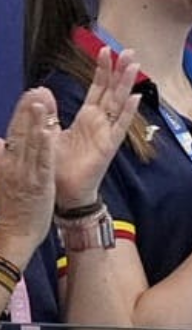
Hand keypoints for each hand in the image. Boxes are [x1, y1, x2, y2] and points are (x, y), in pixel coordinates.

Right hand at [0, 89, 58, 262]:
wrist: (8, 238)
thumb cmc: (8, 211)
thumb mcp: (3, 181)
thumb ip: (4, 159)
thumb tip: (2, 143)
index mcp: (5, 163)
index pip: (15, 133)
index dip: (23, 114)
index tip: (31, 96)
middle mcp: (12, 165)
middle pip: (20, 132)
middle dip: (28, 110)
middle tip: (36, 90)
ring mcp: (24, 174)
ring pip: (31, 142)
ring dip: (37, 120)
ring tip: (42, 100)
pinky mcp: (37, 185)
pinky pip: (42, 161)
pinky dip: (44, 144)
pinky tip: (49, 130)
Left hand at [56, 46, 141, 208]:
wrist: (66, 193)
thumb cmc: (60, 166)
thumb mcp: (48, 133)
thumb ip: (48, 113)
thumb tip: (41, 90)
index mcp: (87, 118)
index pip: (97, 88)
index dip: (102, 70)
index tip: (105, 49)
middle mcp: (100, 122)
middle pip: (112, 91)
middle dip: (119, 70)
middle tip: (128, 50)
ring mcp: (107, 133)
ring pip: (119, 103)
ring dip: (126, 84)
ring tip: (134, 64)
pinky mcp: (109, 146)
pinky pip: (120, 126)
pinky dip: (127, 112)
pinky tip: (135, 97)